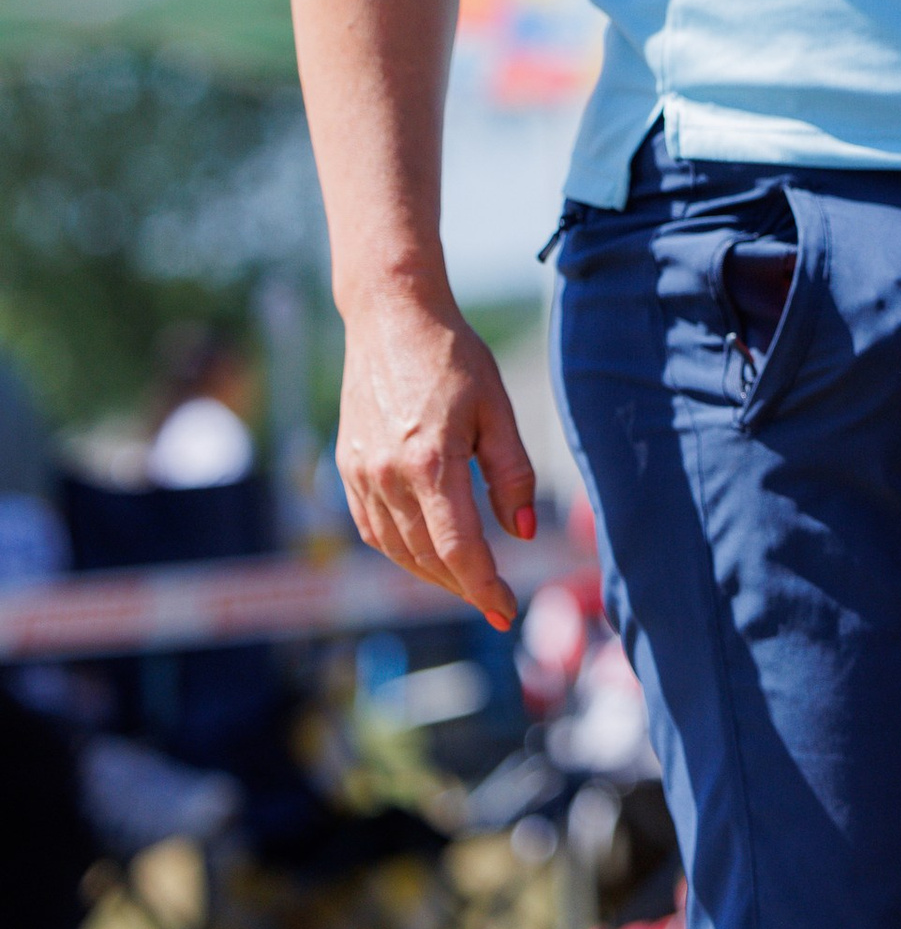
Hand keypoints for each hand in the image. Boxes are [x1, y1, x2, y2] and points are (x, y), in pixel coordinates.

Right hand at [335, 286, 538, 629]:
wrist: (390, 317)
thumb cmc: (453, 357)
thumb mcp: (498, 410)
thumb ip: (513, 475)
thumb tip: (524, 533)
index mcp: (430, 462)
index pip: (459, 549)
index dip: (484, 587)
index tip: (507, 611)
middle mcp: (388, 475)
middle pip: (427, 558)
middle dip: (464, 587)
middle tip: (496, 603)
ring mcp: (361, 473)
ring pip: (396, 550)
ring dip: (433, 575)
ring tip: (468, 582)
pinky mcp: (348, 467)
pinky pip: (372, 529)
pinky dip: (402, 550)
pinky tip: (428, 553)